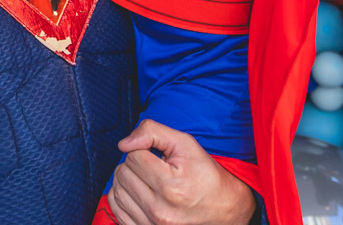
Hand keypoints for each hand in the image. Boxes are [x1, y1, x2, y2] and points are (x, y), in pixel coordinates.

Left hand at [108, 120, 254, 224]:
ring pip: (117, 192)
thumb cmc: (206, 176)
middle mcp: (161, 210)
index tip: (156, 156)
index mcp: (172, 186)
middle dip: (133, 164)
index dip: (143, 150)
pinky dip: (122, 198)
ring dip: (126, 180)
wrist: (225, 208)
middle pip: (123, 174)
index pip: (133, 156)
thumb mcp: (185, 144)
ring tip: (144, 178)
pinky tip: (136, 192)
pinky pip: (117, 211)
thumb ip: (152, 132)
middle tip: (151, 167)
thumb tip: (124, 143)